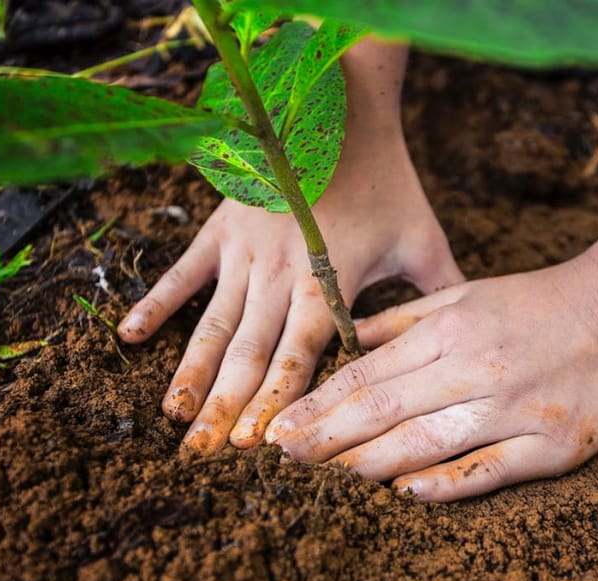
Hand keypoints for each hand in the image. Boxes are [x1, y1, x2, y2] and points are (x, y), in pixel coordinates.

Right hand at [117, 124, 462, 453]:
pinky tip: (129, 338)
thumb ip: (441, 292)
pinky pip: (182, 273)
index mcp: (328, 283)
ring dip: (191, 373)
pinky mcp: (221, 229)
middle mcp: (280, 276)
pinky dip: (155, 304)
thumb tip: (468, 340)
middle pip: (250, 354)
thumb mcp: (422, 236)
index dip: (277, 403)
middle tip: (201, 455)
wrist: (338, 108)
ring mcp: (244, 253)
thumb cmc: (386, 176)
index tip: (256, 447)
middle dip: (225, 407)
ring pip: (214, 325)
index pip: (299, 357)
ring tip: (172, 417)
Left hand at [266, 254, 597, 500]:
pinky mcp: (552, 446)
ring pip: (427, 443)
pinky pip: (489, 469)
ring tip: (326, 482)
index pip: (368, 374)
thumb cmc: (538, 302)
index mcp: (451, 332)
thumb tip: (346, 337)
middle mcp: (476, 368)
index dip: (319, 404)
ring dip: (369, 465)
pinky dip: (446, 485)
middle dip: (326, 439)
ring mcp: (515, 409)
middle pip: (385, 412)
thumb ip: (404, 320)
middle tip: (281, 462)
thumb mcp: (467, 293)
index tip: (281, 429)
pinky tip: (406, 495)